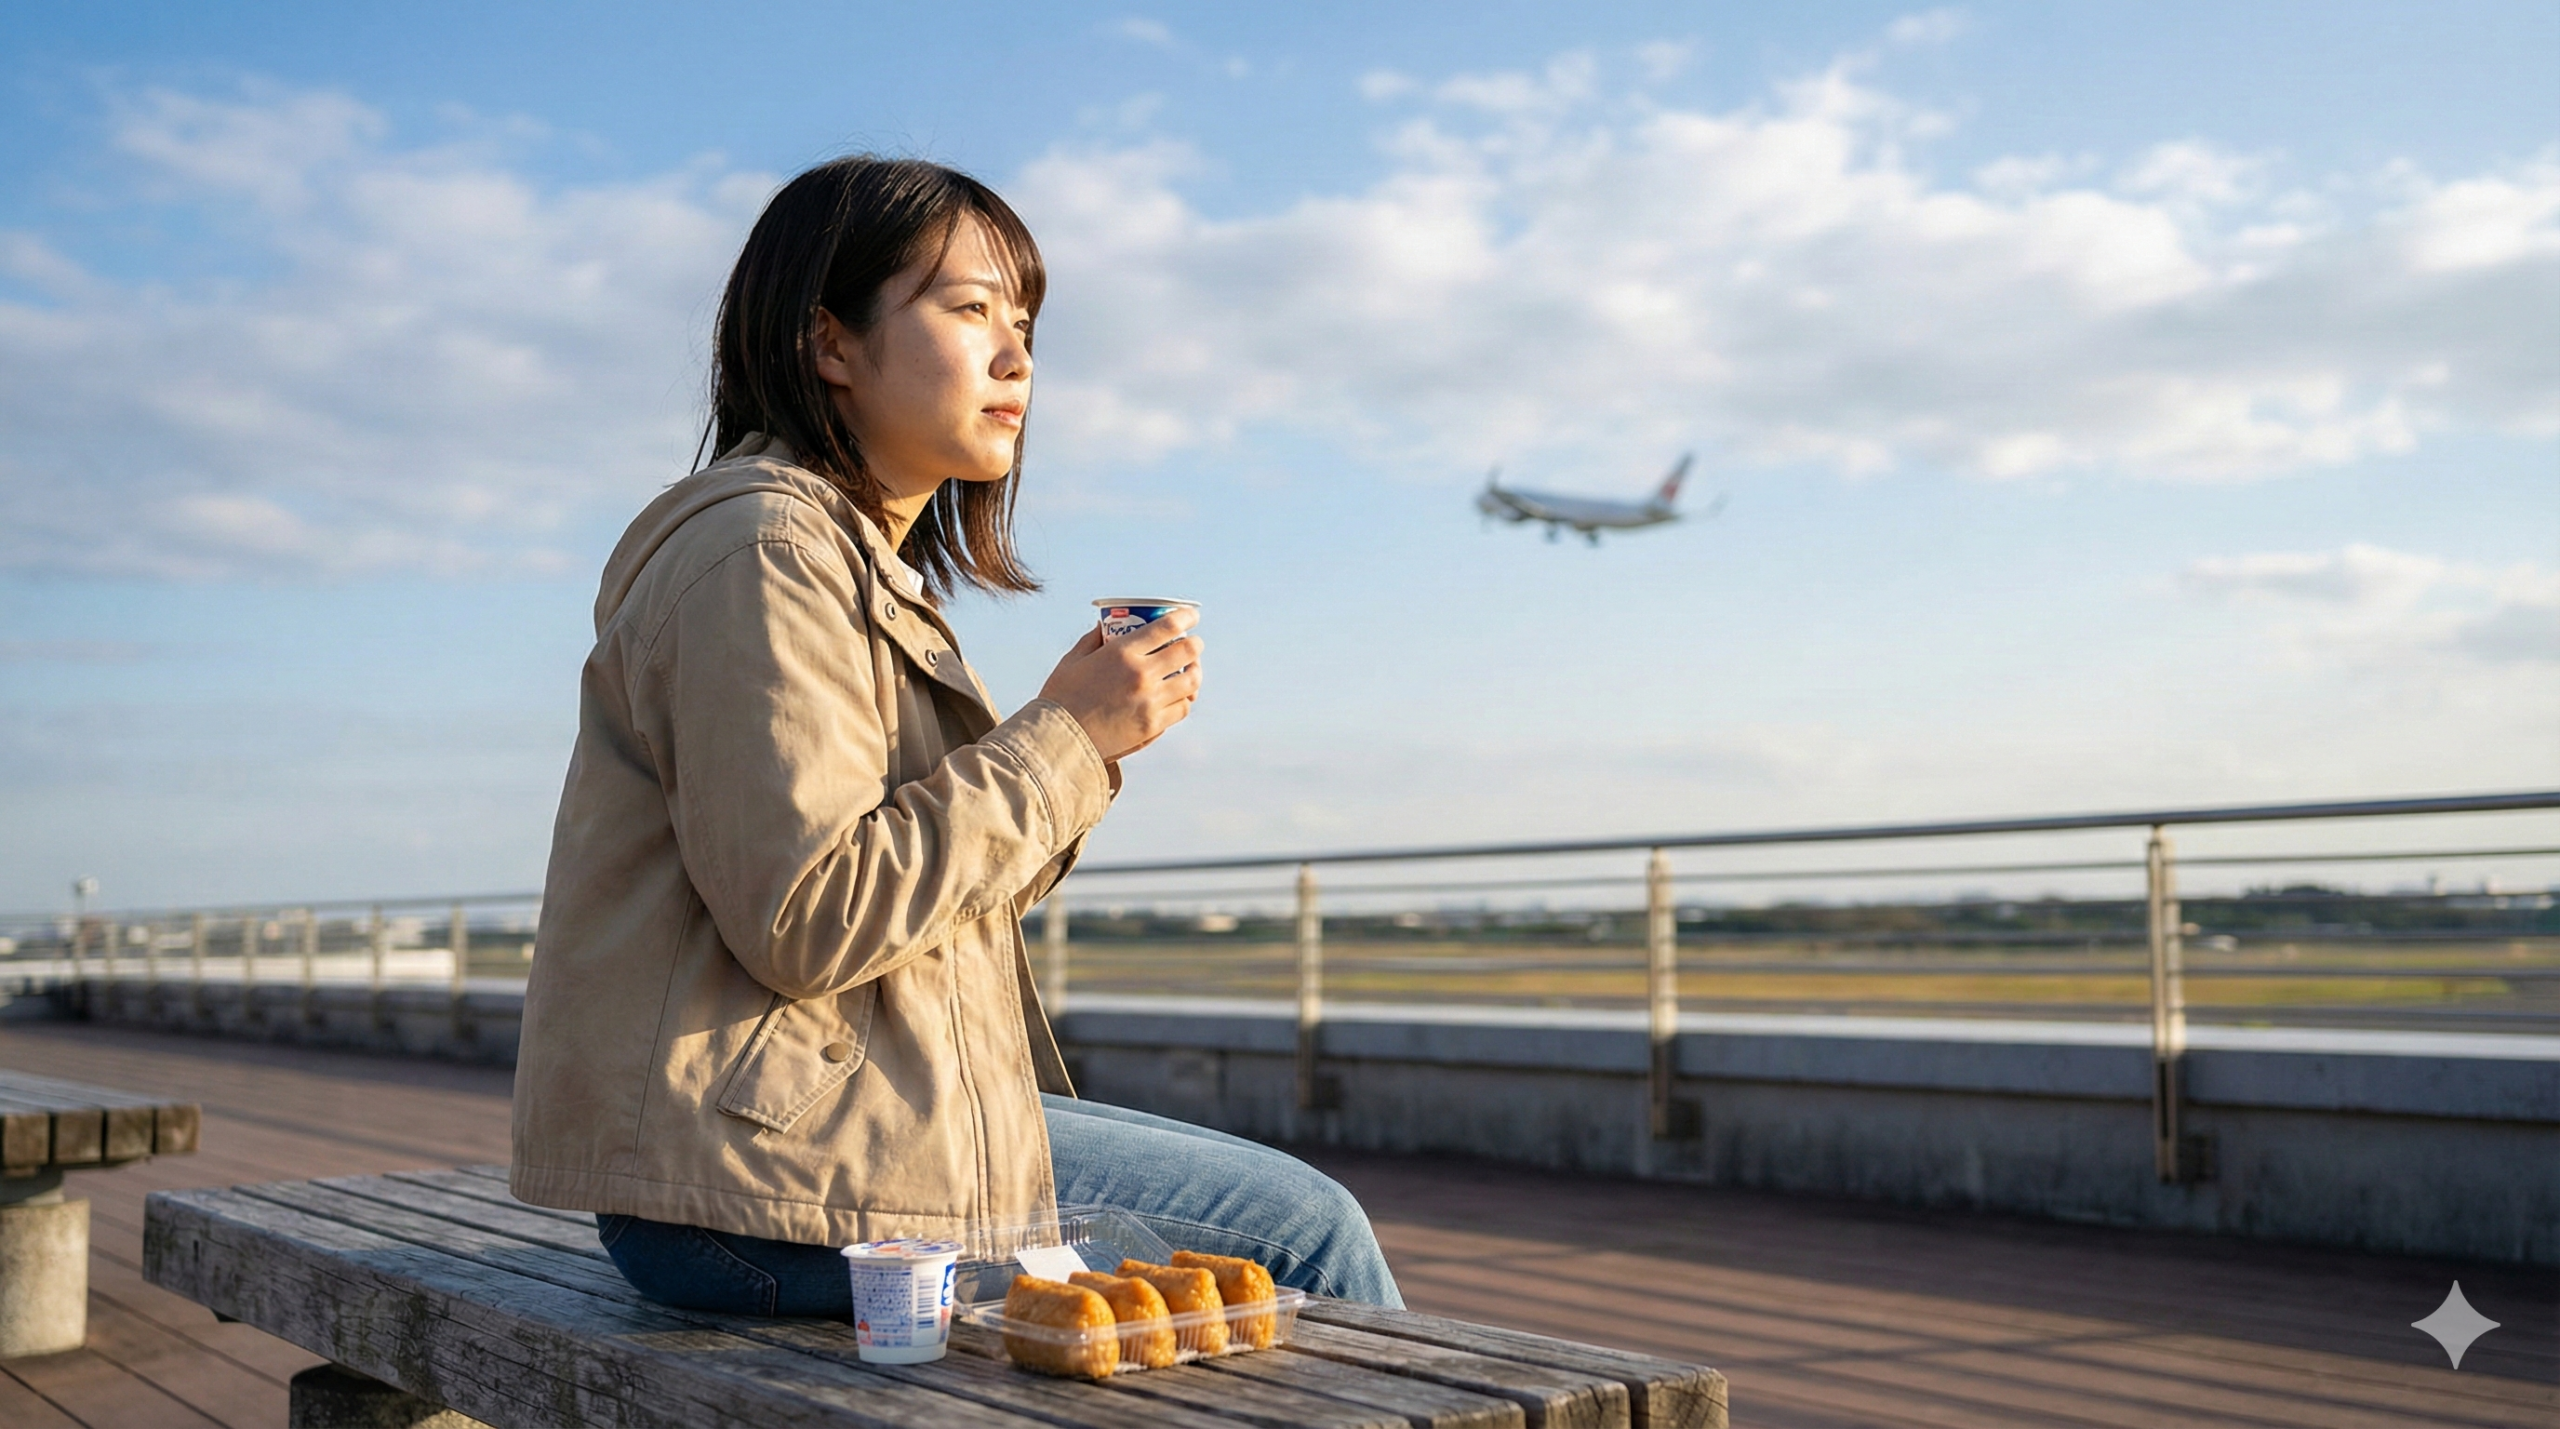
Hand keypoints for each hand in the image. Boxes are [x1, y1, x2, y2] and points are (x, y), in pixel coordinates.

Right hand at [1037, 607, 1201, 761]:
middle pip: (1188, 652)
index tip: (1191, 615)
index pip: (1167, 626)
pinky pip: (1182, 708)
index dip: (1185, 616)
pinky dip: (1184, 699)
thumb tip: (1104, 624)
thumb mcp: (1073, 660)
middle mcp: (1142, 674)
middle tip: (1193, 644)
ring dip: (1194, 672)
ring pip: (1191, 682)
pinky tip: (1178, 695)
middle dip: (1195, 644)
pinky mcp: (1152, 726)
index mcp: (1122, 652)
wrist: (1059, 740)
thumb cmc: (1060, 698)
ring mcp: (1150, 701)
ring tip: (1190, 670)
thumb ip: (1092, 639)